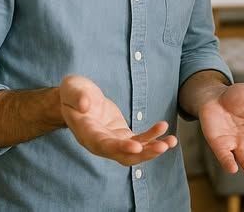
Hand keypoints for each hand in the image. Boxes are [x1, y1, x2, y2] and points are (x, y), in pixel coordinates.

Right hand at [59, 75, 177, 165]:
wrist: (78, 97)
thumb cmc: (73, 92)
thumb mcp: (72, 88)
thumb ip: (77, 96)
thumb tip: (84, 104)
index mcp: (86, 133)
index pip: (103, 145)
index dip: (120, 147)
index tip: (137, 147)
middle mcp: (99, 142)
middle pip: (122, 155)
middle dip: (143, 153)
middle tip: (162, 147)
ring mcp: (112, 141)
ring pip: (134, 152)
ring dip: (153, 149)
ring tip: (171, 141)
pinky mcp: (122, 136)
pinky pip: (139, 141)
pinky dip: (153, 138)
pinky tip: (166, 131)